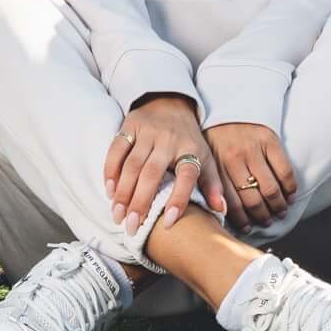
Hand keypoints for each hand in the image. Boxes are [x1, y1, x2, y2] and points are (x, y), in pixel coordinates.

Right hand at [104, 94, 221, 235]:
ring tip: (118, 215)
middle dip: (140, 202)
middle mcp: (169, 140)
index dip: (178, 199)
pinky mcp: (130, 125)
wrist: (171, 103)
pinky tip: (109, 191)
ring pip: (132, 164)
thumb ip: (212, 185)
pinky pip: (116, 149)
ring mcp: (148, 131)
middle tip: (131, 226)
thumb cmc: (189, 139)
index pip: (186, 175)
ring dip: (123, 192)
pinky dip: (111, 171)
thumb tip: (220, 211)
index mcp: (191, 149)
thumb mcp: (205, 158)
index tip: (168, 222)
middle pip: (152, 173)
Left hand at [205, 121, 296, 231]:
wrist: (227, 100)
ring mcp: (253, 149)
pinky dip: (289, 187)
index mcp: (216, 165)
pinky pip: (284, 170)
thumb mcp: (205, 156)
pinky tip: (289, 194)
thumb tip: (220, 211)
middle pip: (252, 199)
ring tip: (280, 211)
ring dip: (278, 205)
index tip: (248, 228)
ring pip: (270, 188)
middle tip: (267, 221)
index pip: (231, 202)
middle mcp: (234, 159)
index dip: (242, 219)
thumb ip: (211, 180)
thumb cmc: (215, 133)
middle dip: (262, 215)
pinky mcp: (270, 140)